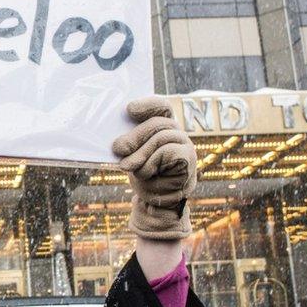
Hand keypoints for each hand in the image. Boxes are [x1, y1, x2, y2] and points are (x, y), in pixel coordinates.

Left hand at [112, 97, 196, 239]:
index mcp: (163, 126)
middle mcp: (177, 133)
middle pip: (158, 123)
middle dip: (135, 135)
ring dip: (140, 153)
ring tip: (126, 166)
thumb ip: (129, 144)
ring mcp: (186, 145)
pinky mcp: (189, 160)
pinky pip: (168, 153)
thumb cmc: (143, 175)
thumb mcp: (132, 156)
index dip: (148, 104)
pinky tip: (145, 173)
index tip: (129, 109)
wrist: (156, 202)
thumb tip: (117, 141)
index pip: (161, 107)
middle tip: (118, 148)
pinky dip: (151, 163)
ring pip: (161, 138)